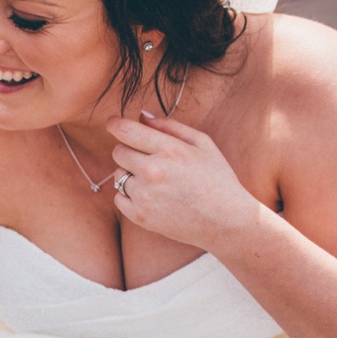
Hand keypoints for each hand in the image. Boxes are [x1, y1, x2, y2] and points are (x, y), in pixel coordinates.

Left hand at [107, 114, 264, 252]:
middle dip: (128, 151)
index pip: (128, 132)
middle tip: (148, 158)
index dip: (115, 125)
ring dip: (131, 175)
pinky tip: (152, 196)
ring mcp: (144, 195)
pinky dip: (129, 195)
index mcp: (170, 150)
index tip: (112, 123)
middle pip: (118, 152)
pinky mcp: (139, 215)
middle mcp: (153, 171)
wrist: (224, 221)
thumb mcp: (203, 144)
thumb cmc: (217, 179)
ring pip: (118, 176)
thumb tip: (142, 116)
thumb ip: (171, 127)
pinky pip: (118, 197)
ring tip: (157, 182)